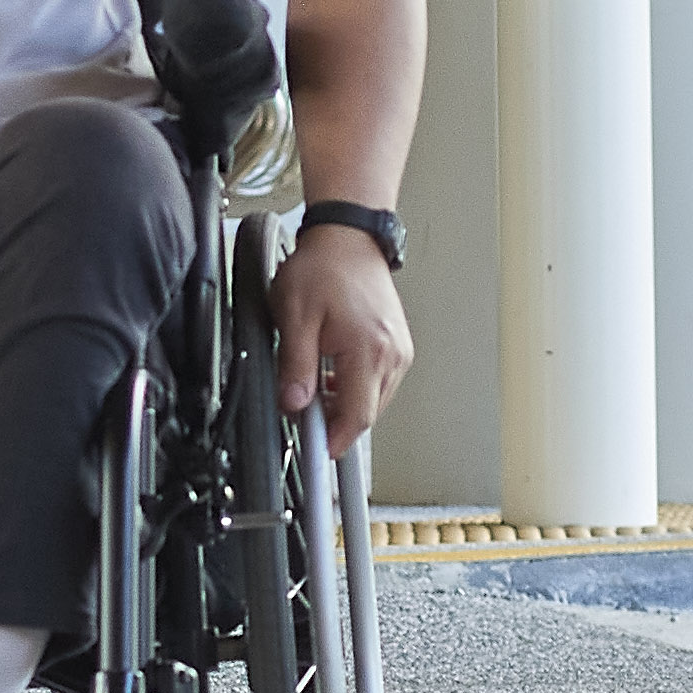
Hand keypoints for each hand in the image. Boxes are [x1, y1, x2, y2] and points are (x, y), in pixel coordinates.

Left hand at [273, 222, 409, 451]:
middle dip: (335, 421)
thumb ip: (294, 366)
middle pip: (366, 412)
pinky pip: (378, 381)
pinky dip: (354, 386)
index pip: (356, 416)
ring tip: (314, 382)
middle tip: (303, 412)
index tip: (318, 453)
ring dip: (343, 402)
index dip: (334, 440)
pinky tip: (331, 371)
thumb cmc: (324, 267)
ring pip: (373, 399)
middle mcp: (392, 354)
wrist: (348, 238)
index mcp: (368, 350)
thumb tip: (293, 404)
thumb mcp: (294, 317)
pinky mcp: (397, 345)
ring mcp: (398, 350)